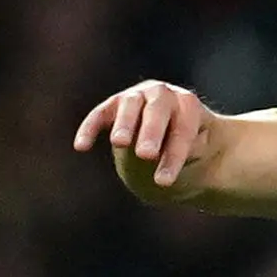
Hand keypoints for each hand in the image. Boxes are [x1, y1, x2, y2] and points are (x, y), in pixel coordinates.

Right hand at [74, 76, 212, 191]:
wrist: (171, 136)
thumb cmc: (188, 148)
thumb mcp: (195, 155)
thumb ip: (189, 153)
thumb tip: (168, 153)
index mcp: (188, 105)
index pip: (183, 129)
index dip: (174, 156)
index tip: (164, 182)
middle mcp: (162, 94)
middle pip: (158, 109)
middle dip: (151, 132)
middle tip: (146, 155)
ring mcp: (137, 96)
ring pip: (129, 106)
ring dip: (125, 125)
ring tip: (120, 143)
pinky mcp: (114, 104)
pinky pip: (100, 114)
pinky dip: (90, 128)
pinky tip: (81, 147)